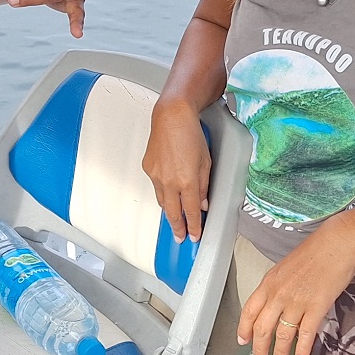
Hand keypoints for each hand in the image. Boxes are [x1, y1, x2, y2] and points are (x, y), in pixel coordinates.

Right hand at [144, 99, 211, 242]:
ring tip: (175, 220)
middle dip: (178, 228)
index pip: (192, 212)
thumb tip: (202, 203)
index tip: (195, 236)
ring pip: (163, 202)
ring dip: (170, 212)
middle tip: (181, 237)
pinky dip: (163, 193)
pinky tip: (169, 193)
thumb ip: (205, 186)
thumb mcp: (206, 162)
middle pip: (173, 213)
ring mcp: (156, 176)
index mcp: (188, 181)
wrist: (172, 116)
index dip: (194, 227)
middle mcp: (170, 181)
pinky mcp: (148, 168)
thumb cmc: (191, 133)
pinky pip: (156, 187)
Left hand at [236, 222, 354, 354]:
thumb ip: (277, 287)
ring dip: (279, 352)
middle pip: (262, 327)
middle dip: (259, 348)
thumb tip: (274, 304)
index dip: (244, 329)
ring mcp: (297, 302)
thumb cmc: (315, 251)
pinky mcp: (317, 307)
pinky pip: (306, 334)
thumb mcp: (286, 267)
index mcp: (269, 282)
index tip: (243, 341)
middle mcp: (279, 294)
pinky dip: (302, 349)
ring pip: (282, 335)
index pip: (249, 311)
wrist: (338, 244)